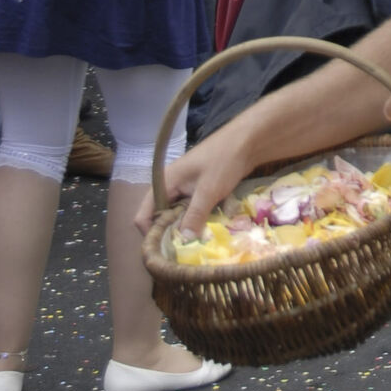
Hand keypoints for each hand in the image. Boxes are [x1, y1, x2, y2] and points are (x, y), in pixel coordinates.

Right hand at [135, 117, 260, 240]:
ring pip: (179, 215)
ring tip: (203, 237)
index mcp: (164, 183)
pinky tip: (216, 220)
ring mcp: (185, 188)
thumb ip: (193, 216)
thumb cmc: (224, 160)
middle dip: (173, 233)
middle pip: (161, 218)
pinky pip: (193, 209)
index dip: (152, 234)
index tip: (168, 249)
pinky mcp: (199, 190)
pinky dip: (202, 216)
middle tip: (188, 247)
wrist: (247, 141)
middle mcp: (170, 186)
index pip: (143, 216)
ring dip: (190, 226)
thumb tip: (182, 241)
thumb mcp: (208, 191)